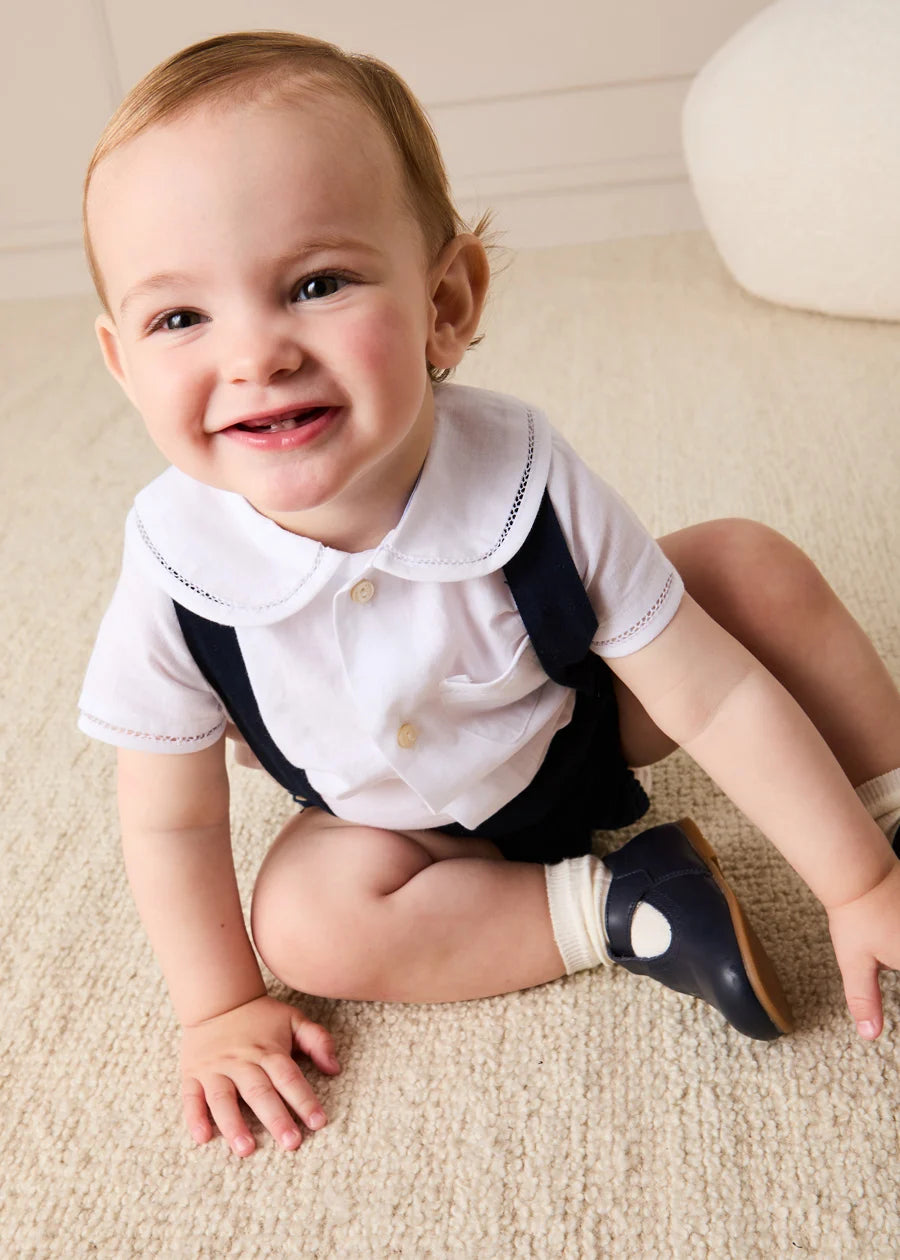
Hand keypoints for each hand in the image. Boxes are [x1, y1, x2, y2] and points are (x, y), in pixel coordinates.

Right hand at [180, 994, 340, 1155]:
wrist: (217, 1000)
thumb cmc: (261, 1017)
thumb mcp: (293, 1019)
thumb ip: (317, 1040)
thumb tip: (335, 1068)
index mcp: (268, 1050)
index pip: (288, 1077)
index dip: (304, 1099)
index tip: (318, 1122)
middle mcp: (241, 1061)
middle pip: (259, 1092)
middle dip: (276, 1118)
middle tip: (291, 1143)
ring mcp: (214, 1069)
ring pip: (223, 1099)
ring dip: (234, 1124)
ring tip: (246, 1149)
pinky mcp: (192, 1075)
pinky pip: (191, 1097)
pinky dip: (194, 1117)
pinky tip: (202, 1137)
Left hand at [827, 861, 899, 1039]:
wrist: (860, 871)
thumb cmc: (856, 917)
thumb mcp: (855, 963)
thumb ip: (865, 1000)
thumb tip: (869, 1034)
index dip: (897, 985)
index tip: (889, 970)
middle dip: (895, 964)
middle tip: (886, 961)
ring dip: (897, 960)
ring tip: (887, 950)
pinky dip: (899, 946)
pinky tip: (891, 940)